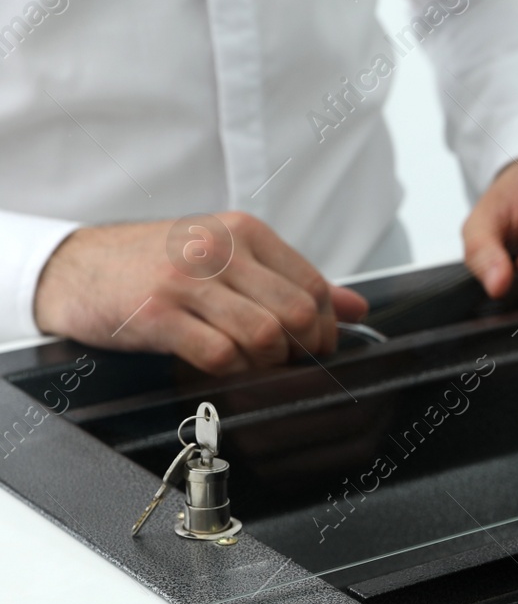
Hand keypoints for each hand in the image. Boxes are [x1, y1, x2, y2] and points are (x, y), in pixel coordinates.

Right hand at [33, 213, 367, 374]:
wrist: (73, 268)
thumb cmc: (155, 265)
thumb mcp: (227, 258)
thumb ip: (292, 281)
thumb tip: (356, 308)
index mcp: (244, 231)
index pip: (314, 286)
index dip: (325, 328)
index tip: (314, 346)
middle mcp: (219, 249)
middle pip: (297, 315)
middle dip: (299, 350)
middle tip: (280, 360)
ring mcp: (186, 280)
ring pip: (265, 337)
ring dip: (263, 363)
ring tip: (243, 360)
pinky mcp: (158, 314)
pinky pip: (220, 357)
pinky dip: (227, 371)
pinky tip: (214, 364)